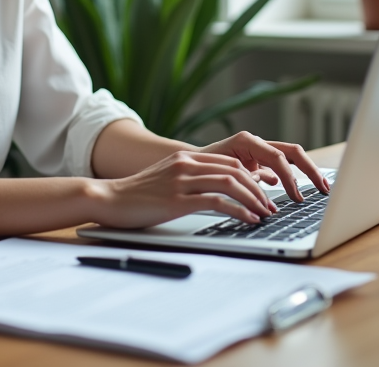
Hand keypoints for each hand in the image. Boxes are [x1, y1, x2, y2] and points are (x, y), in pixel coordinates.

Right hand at [90, 151, 277, 228]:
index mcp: (186, 157)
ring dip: (254, 200)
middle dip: (259, 190)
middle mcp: (186, 164)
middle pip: (235, 170)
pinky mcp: (177, 199)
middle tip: (271, 207)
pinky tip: (248, 220)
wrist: (108, 199)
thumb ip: (189, 179)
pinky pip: (218, 202)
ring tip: (264, 214)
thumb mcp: (167, 180)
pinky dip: (239, 211)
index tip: (263, 195)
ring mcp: (182, 180)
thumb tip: (217, 193)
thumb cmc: (136, 196)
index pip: (230, 163)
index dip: (253, 179)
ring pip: (231, 183)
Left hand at [198, 131, 329, 202]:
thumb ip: (246, 184)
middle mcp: (256, 144)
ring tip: (320, 188)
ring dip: (306, 172)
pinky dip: (290, 177)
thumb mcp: (224, 176)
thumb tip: (266, 202)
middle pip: (292, 152)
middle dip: (311, 170)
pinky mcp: (258, 162)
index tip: (297, 197)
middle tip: (324, 189)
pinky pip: (280, 167)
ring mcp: (258, 152)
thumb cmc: (202, 168)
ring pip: (289, 158)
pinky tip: (298, 191)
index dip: (291, 178)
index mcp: (247, 142)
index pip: (278, 158)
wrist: (190, 164)